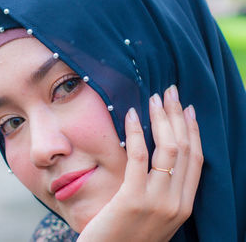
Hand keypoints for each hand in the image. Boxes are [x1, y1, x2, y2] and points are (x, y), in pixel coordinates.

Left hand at [77, 85, 203, 241]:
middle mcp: (177, 203)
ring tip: (154, 97)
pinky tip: (130, 115)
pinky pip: (138, 157)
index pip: (196, 160)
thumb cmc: (125, 235)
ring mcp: (157, 202)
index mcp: (184, 206)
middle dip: (178, 116)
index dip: (193, 131)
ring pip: (168, 149)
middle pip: (184, 148)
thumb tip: (157, 160)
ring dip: (161, 118)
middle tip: (171, 92)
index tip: (186, 109)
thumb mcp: (153, 215)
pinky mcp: (132, 199)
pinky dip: (136, 132)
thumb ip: (161, 191)